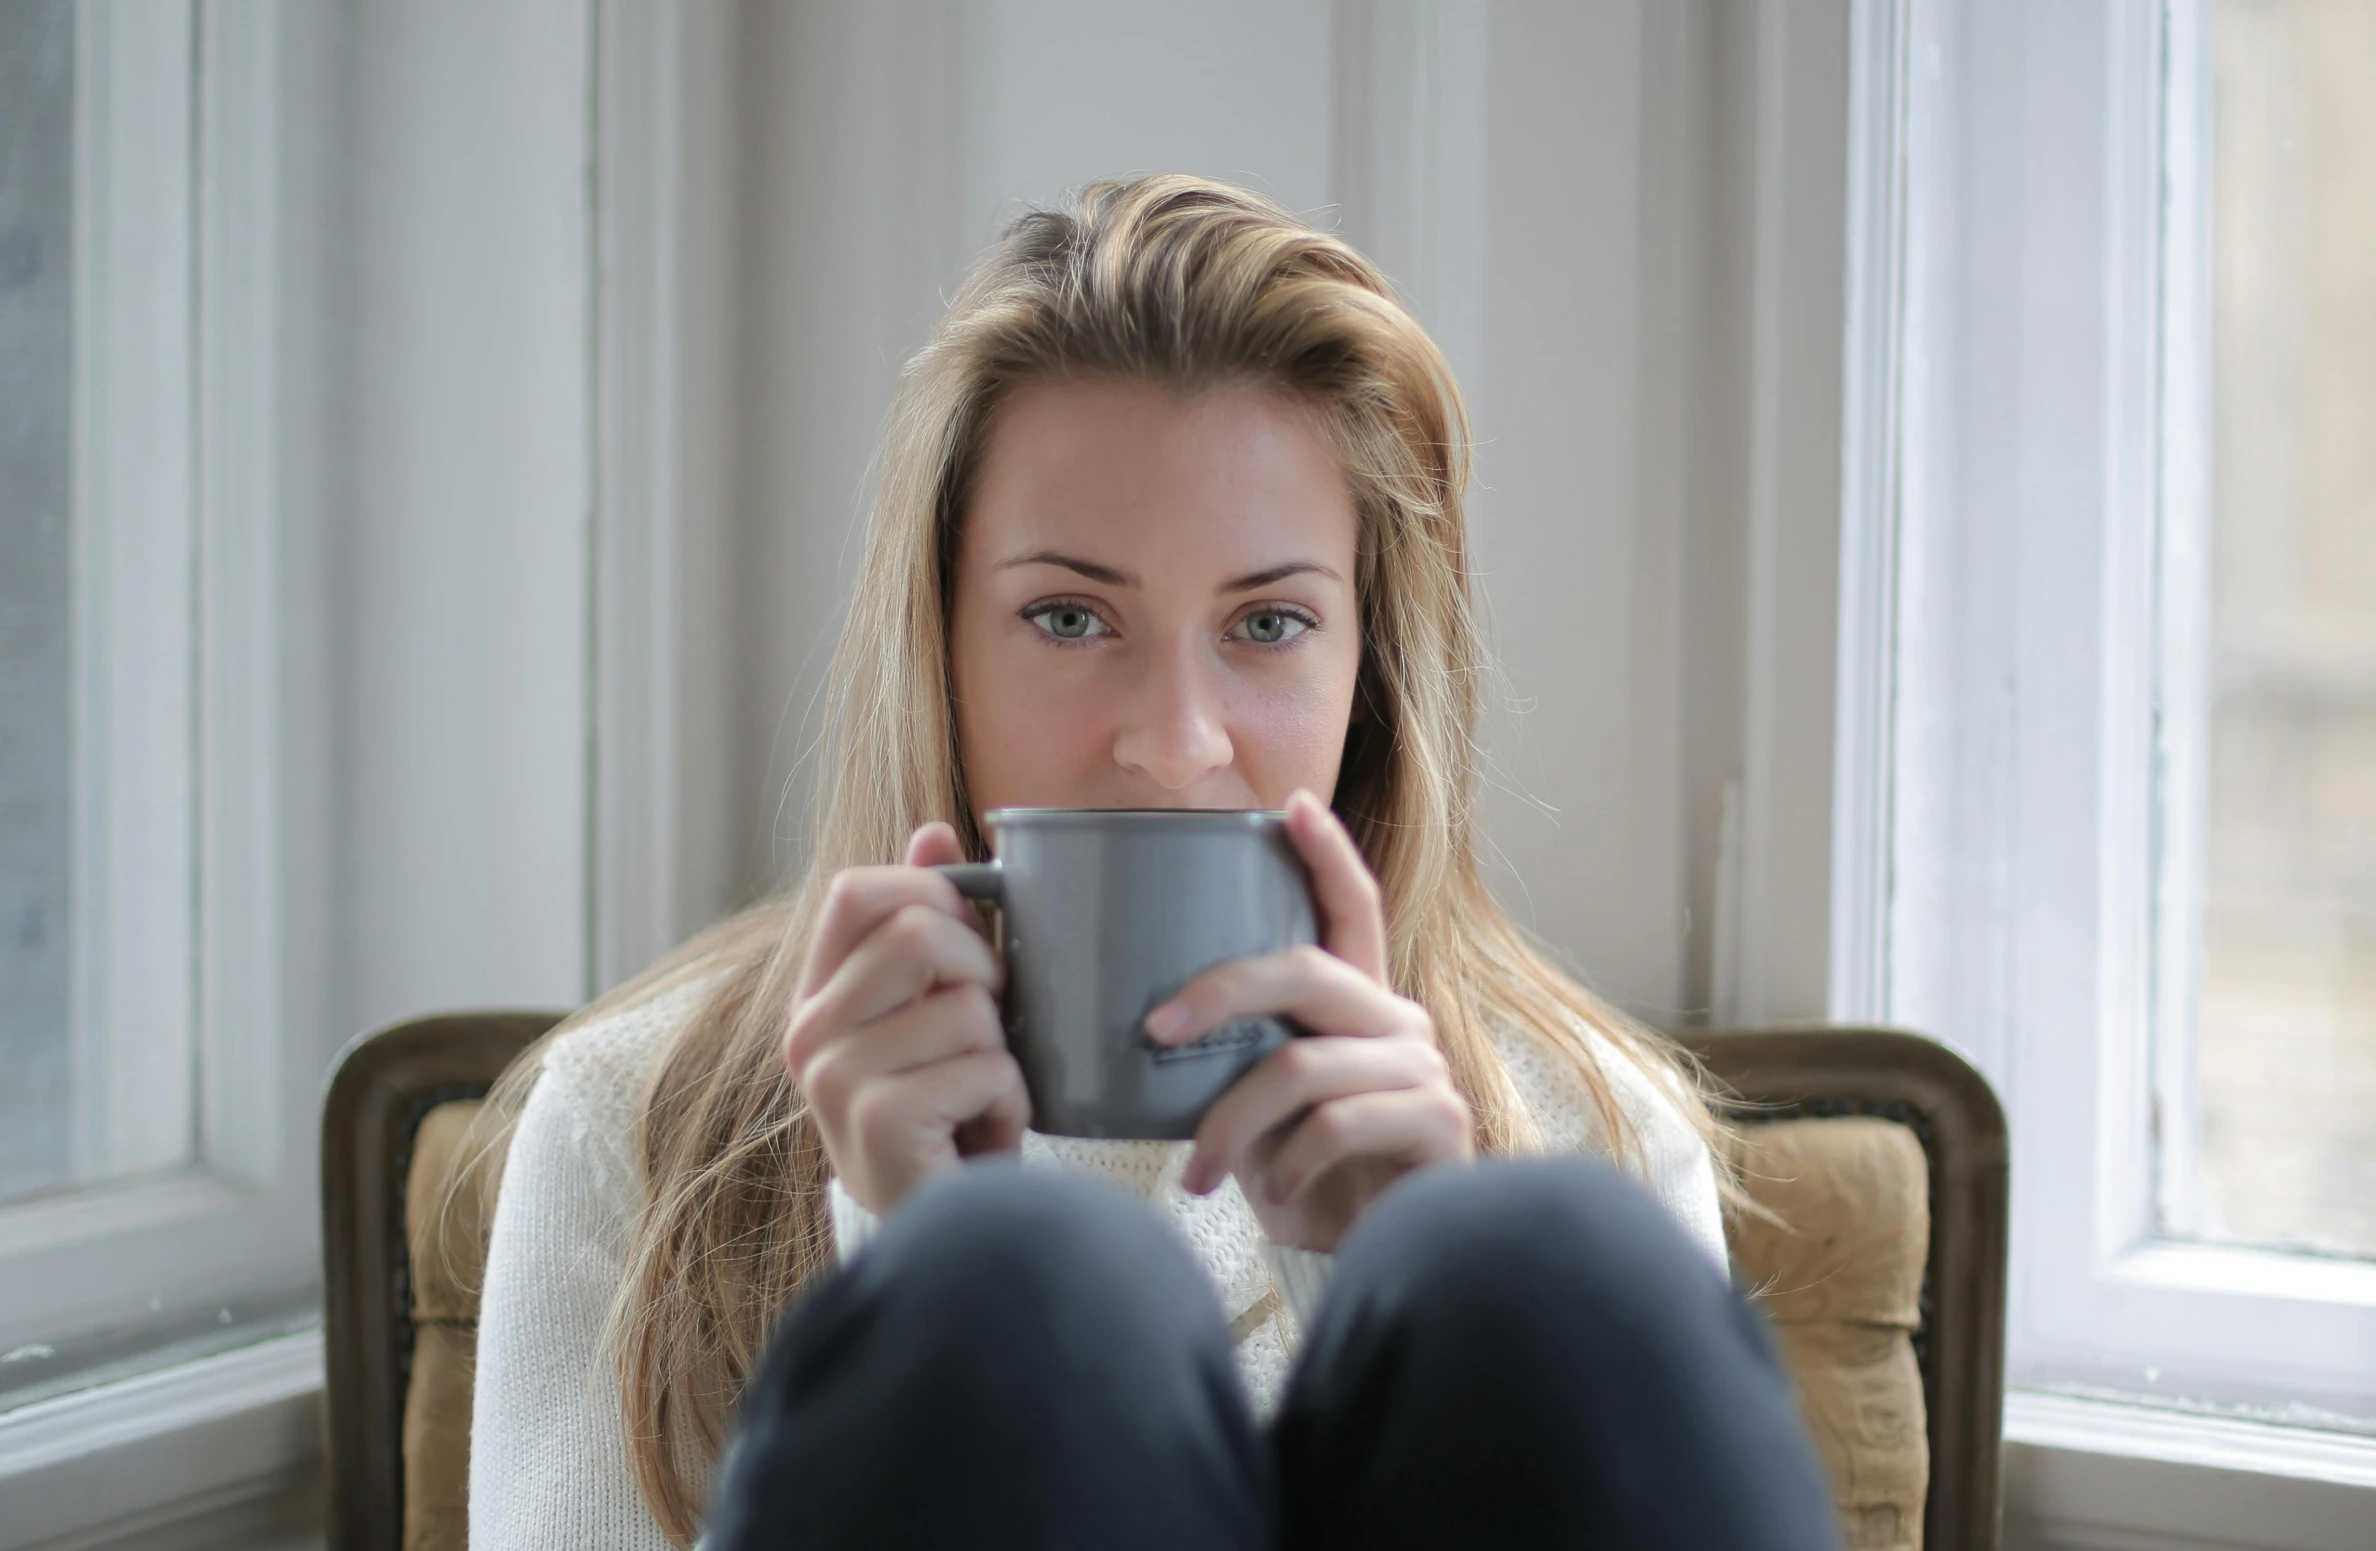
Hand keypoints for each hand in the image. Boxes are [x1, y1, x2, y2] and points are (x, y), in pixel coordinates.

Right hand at [784, 823, 1030, 1215]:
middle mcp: (808, 1035)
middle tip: (990, 1027)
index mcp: (816, 997)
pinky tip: (983, 1133)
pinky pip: (985, 1067)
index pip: (857, 892)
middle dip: (986, 972)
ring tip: (981, 1097)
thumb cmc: (946, 1112)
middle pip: (919, 936)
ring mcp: (835, 1080)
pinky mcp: (878, 1123)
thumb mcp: (934, 1012)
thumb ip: (927, 924)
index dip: (931, 895)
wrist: (941, 1229)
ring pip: (967, 1007)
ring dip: (1003, 1055)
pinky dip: (1011, 1101)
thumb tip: (933, 833)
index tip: (967, 939)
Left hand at [1144, 790, 1474, 1250]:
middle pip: (1306, 971)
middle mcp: (1397, 1019)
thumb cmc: (1307, 1177)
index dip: (1326, 854)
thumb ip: (1235, 1057)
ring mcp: (1422, 1068)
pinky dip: (1287, 1163)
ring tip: (1202, 1171)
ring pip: (1302, 1066)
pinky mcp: (1437, 1122)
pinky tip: (1273, 1192)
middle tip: (1155, 1029)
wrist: (1372, 1258)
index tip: (1291, 805)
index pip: (1353, 908)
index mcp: (1357, 1003)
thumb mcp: (1261, 1107)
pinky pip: (1338, 1124)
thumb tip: (1143, 1028)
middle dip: (1220, 991)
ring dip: (1234, 1122)